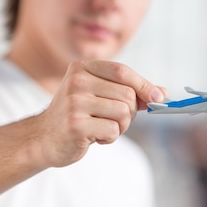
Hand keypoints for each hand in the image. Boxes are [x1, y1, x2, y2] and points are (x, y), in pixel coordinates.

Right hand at [32, 60, 163, 167]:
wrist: (44, 138)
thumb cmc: (78, 116)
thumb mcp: (100, 96)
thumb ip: (128, 91)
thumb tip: (162, 93)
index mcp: (82, 68)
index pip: (122, 71)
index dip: (144, 84)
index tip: (159, 97)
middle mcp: (76, 81)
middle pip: (127, 95)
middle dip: (130, 112)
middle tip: (114, 121)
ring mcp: (74, 102)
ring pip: (123, 113)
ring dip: (120, 127)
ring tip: (102, 128)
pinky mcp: (75, 124)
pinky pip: (112, 131)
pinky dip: (110, 138)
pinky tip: (94, 138)